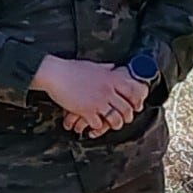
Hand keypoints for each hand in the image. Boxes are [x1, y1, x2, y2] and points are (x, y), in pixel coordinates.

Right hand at [33, 55, 148, 134]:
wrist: (56, 74)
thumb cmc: (72, 69)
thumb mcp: (94, 65)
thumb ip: (106, 68)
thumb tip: (114, 67)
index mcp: (111, 78)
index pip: (132, 92)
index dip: (136, 101)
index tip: (136, 107)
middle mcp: (107, 90)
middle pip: (126, 109)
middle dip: (127, 117)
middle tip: (125, 119)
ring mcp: (97, 101)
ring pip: (115, 119)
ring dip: (114, 124)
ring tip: (111, 125)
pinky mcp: (86, 110)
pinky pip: (98, 124)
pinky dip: (98, 126)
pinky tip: (95, 124)